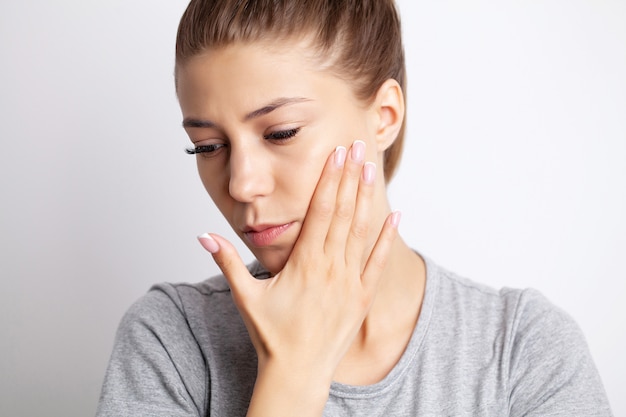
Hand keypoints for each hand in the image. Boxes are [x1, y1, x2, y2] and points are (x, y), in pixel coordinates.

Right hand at [198, 140, 399, 414]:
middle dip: (349, 177)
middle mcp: (330, 268)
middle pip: (342, 213)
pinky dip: (386, 239)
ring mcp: (349, 282)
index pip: (320, 211)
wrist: (297, 373)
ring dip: (367, 199)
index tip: (335, 154)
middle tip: (356, 147)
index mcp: (304, 263)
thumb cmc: (271, 335)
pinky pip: (378, 263)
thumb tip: (203, 235)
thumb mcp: (244, 297)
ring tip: (371, 169)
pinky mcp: (361, 297)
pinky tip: (396, 217)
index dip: (329, 180)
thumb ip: (225, 262)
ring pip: (360, 232)